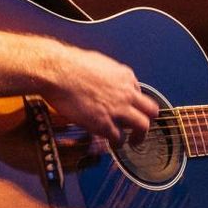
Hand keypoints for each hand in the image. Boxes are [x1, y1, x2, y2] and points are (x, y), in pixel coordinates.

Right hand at [40, 44, 159, 148]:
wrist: (57, 71)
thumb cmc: (69, 64)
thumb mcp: (96, 63)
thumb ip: (105, 74)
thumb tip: (101, 77)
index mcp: (124, 76)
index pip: (139, 92)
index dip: (133, 102)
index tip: (128, 107)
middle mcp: (126, 92)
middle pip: (150, 110)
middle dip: (146, 119)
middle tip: (140, 127)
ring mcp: (118, 109)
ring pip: (142, 126)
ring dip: (139, 136)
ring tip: (134, 142)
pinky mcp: (104, 123)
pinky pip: (119, 138)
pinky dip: (117, 143)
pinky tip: (112, 144)